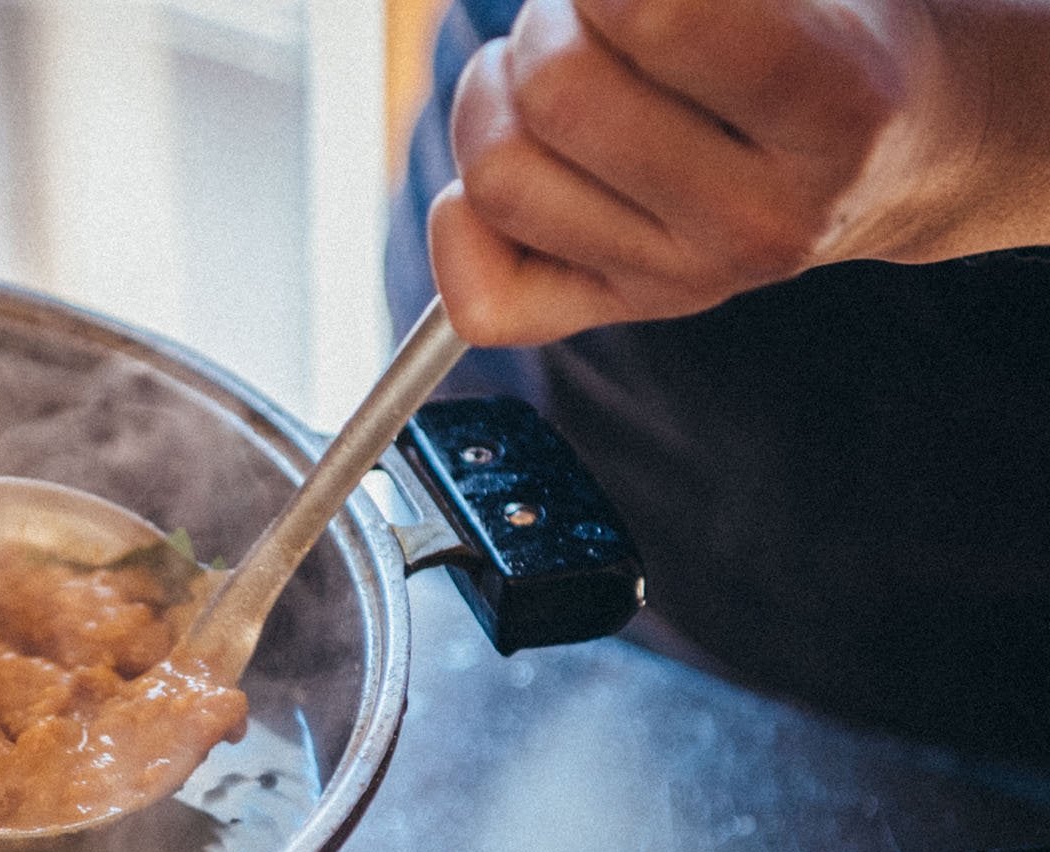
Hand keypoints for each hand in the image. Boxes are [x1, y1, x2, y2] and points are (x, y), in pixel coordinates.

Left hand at [429, 0, 1049, 345]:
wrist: (896, 148)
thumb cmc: (831, 24)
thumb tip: (590, 0)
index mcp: (834, 106)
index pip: (655, 17)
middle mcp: (760, 218)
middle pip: (554, 91)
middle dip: (550, 19)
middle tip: (590, 12)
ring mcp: (684, 280)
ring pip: (496, 177)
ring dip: (495, 96)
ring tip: (560, 71)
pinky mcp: (617, 313)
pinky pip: (481, 299)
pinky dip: (461, 224)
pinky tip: (523, 158)